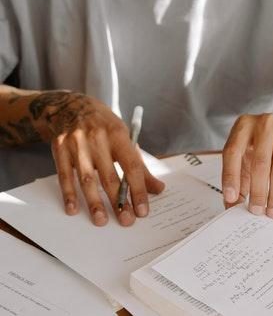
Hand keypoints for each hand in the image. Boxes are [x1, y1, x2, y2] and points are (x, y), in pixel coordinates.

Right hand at [29, 91, 164, 225]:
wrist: (71, 106)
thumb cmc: (103, 125)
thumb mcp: (124, 137)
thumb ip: (139, 165)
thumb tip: (157, 189)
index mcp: (118, 134)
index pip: (132, 166)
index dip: (138, 190)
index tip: (142, 210)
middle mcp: (97, 138)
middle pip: (109, 175)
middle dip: (118, 200)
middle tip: (125, 220)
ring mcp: (77, 143)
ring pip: (86, 178)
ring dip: (94, 202)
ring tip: (101, 220)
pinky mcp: (60, 147)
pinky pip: (64, 175)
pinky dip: (68, 194)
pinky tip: (73, 209)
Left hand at [222, 113, 272, 217]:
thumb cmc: (272, 145)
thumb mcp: (252, 154)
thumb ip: (241, 176)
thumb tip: (232, 205)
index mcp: (244, 125)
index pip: (232, 151)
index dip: (230, 176)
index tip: (231, 198)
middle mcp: (263, 123)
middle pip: (258, 163)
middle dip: (257, 192)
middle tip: (256, 211)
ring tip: (272, 211)